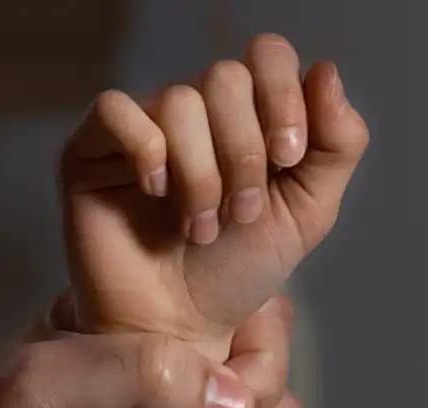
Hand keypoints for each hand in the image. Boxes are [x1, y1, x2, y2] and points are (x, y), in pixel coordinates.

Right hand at [60, 35, 368, 343]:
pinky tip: (155, 194)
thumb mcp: (308, 212)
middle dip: (244, 151)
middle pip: (225, 77)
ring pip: (179, 101)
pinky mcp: (90, 150)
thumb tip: (326, 71)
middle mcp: (193, 111)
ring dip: (201, 174)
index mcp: (247, 114)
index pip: (266, 56)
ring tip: (199, 228)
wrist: (180, 331)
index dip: (283, 97)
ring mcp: (141, 127)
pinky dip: (146, 151)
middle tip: (240, 214)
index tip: (288, 158)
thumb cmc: (235, 273)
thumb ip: (337, 144)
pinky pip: (115, 110)